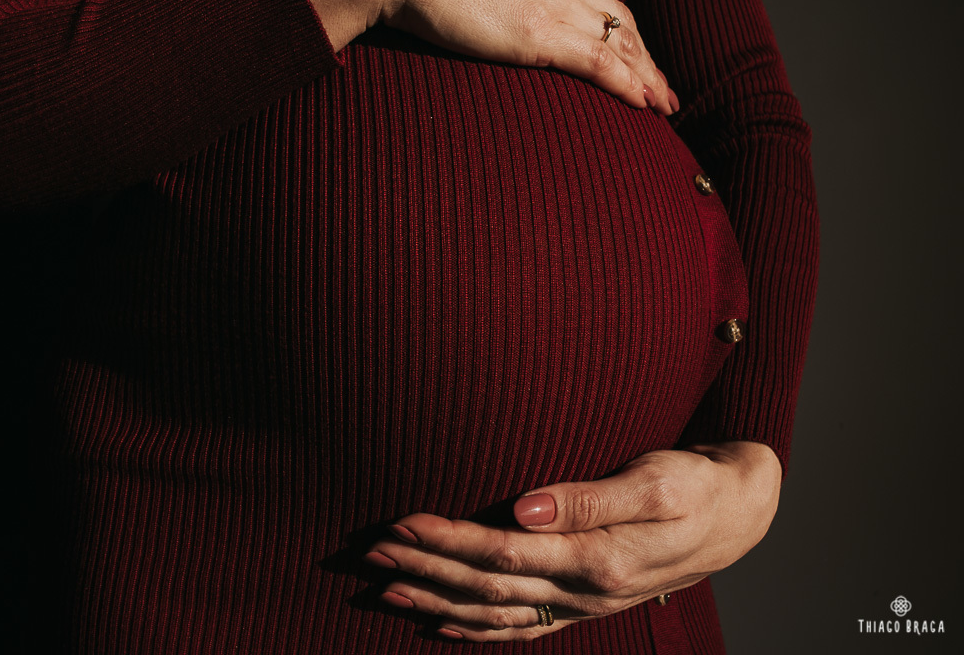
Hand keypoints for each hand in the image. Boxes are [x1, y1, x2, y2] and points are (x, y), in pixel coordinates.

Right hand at [291, 0, 676, 113]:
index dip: (615, 22)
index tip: (628, 45)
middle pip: (617, 17)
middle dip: (644, 53)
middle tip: (661, 83)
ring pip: (619, 42)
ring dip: (646, 77)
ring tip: (663, 104)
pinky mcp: (541, 32)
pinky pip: (600, 63)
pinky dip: (628, 85)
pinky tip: (644, 104)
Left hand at [362, 441, 781, 641]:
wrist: (738, 515)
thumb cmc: (696, 486)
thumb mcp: (654, 479)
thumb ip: (588, 498)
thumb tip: (522, 507)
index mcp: (597, 559)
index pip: (504, 554)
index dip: (449, 542)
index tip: (401, 525)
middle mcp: (583, 592)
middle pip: (487, 587)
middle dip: (426, 571)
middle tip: (371, 552)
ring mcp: (582, 604)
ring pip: (495, 613)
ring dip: (437, 601)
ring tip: (385, 588)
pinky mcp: (582, 603)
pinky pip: (520, 627)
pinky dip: (476, 628)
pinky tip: (442, 623)